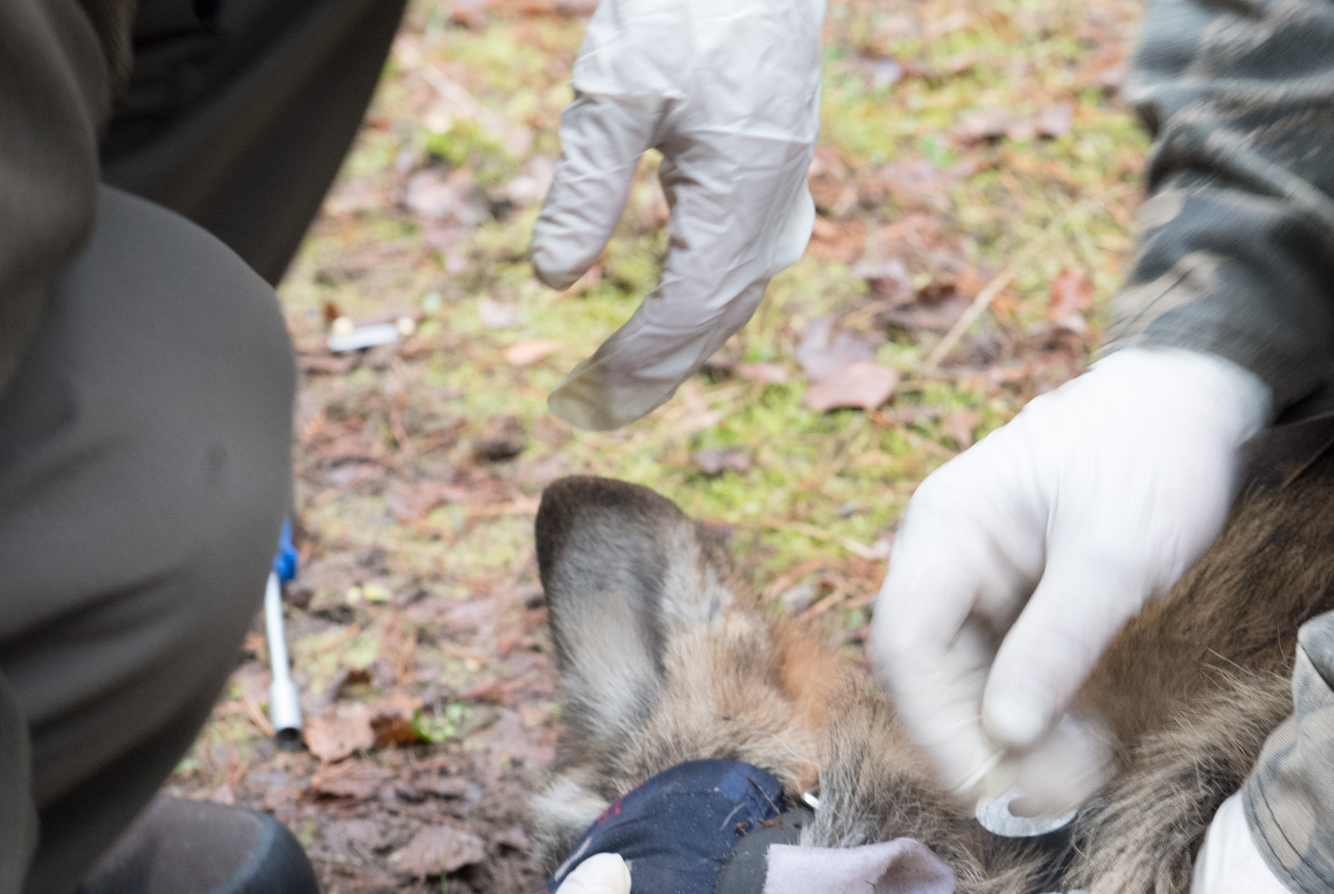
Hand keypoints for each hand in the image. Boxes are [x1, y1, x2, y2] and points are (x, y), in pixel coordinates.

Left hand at [529, 0, 823, 430]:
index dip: (631, 363)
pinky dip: (697, 308)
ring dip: (672, 348)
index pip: (684, 312)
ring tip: (614, 382)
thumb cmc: (688, 11)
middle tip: (583, 414)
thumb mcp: (615, 93)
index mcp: (740, 202)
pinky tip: (665, 319)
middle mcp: (773, 218)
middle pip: (710, 323)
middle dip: (647, 374)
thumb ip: (584, 187)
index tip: (579, 397)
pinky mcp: (777, 186)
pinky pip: (738, 270)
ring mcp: (783, 205)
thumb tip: (550, 278)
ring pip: (728, 302)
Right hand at [869, 348, 1271, 812]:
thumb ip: (1058, 642)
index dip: (936, 724)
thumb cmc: (1154, 453)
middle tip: (1052, 797)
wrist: (1196, 402)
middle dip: (982, 742)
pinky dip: (1035, 715)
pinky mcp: (1014, 601)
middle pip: (928, 674)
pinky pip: (1003, 673)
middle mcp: (946, 555)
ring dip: (1011, 739)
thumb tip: (1006, 734)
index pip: (905, 643)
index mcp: (947, 526)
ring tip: (1076, 779)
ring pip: (965, 683)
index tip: (993, 781)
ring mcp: (978, 579)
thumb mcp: (1115, 553)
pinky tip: (1079, 745)